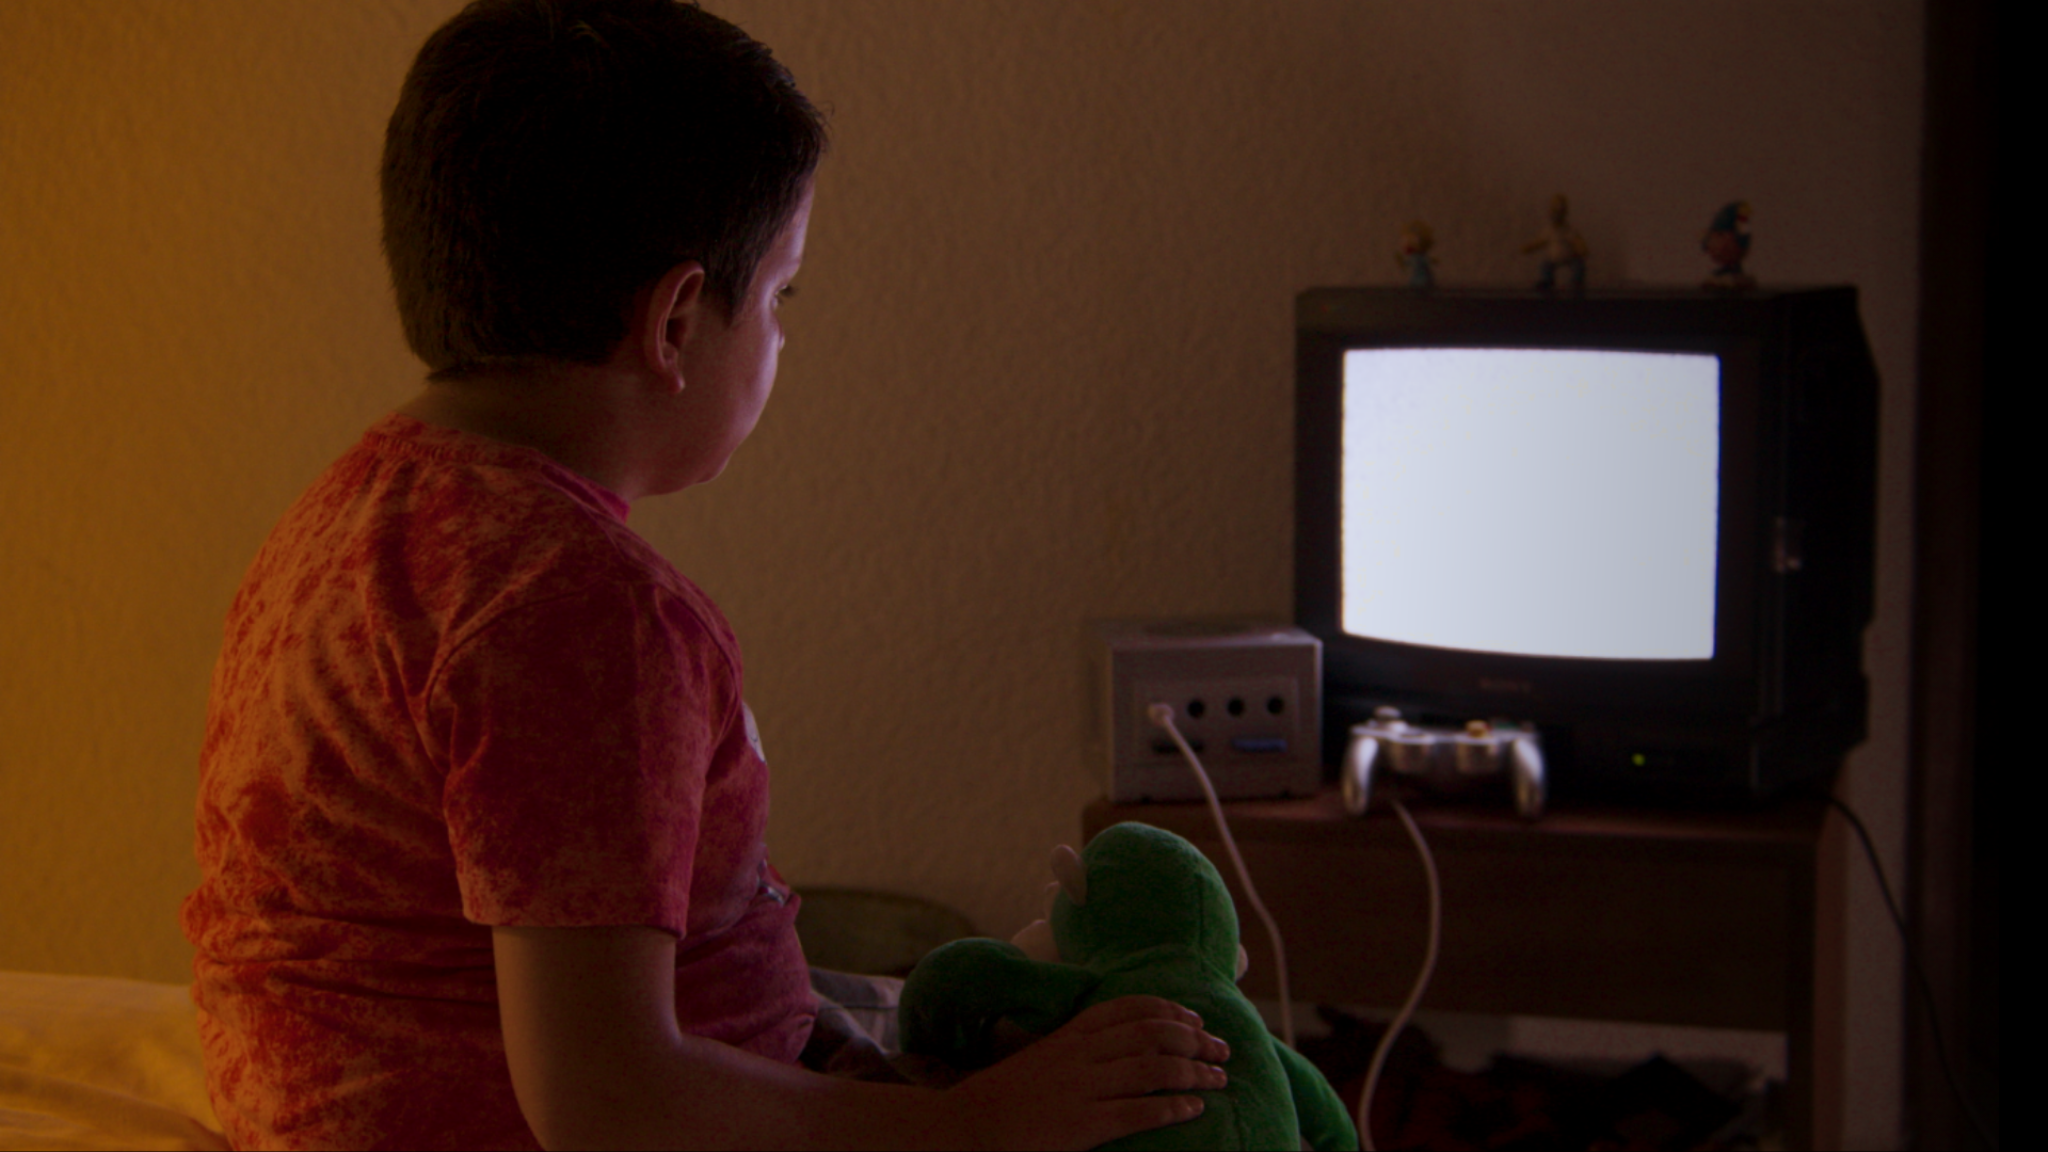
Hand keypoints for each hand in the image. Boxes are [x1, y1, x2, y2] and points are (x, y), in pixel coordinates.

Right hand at [940, 995, 1229, 1150]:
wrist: (969, 1127)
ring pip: (1154, 1069)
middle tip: (1222, 1049)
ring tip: (1219, 1078)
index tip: (1196, 1018)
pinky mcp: (1085, 1124)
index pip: (1131, 1007)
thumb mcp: (1043, 1055)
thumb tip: (1120, 1043)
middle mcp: (1082, 1054)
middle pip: (1152, 1034)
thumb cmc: (1005, 1096)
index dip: (1171, 1010)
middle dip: (1195, 1038)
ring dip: (1195, 1071)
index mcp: (1071, 1033)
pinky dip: (1172, 1107)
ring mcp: (1084, 1088)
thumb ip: (1078, 1044)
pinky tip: (1195, 1108)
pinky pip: (1139, 1111)